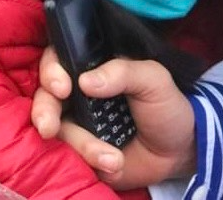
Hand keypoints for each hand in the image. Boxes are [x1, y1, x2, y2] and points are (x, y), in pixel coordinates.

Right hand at [31, 46, 196, 189]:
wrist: (177, 151)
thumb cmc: (166, 106)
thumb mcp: (154, 80)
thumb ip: (124, 72)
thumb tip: (84, 81)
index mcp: (96, 68)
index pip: (60, 58)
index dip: (52, 70)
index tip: (62, 87)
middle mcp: (79, 94)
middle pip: (45, 96)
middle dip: (45, 111)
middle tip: (50, 127)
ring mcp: (77, 124)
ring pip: (57, 130)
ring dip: (83, 145)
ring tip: (112, 158)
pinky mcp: (79, 151)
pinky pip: (69, 155)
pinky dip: (90, 160)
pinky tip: (114, 163)